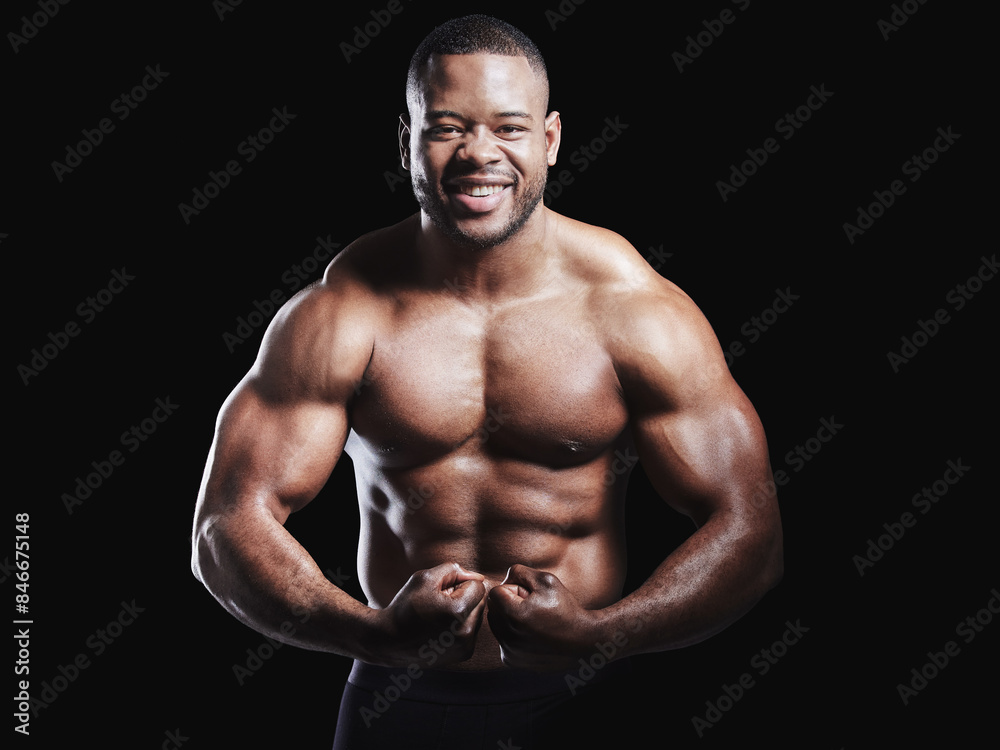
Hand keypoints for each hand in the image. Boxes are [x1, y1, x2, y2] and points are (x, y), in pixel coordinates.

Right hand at [371, 562, 486, 667]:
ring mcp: (465, 646)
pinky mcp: (464, 654)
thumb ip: (454, 570)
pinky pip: (472, 630)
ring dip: (464, 612)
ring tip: (439, 616)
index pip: (478, 586)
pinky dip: (461, 625)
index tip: (442, 591)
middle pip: (480, 602)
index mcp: (458, 612)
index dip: (460, 583)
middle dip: (464, 597)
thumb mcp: (425, 578)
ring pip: (478, 616)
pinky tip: (441, 628)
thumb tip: (477, 576)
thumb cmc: (406, 606)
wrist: (389, 641)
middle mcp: (466, 632)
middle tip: (439, 603)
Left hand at [487, 564, 601, 670]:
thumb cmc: (565, 608)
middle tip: (531, 608)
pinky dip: (512, 635)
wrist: (582, 640)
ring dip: (509, 619)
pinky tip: (531, 635)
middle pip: (493, 609)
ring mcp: (509, 651)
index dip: (512, 589)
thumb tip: (503, 579)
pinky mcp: (511, 660)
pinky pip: (502, 640)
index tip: (529, 596)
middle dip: (508, 604)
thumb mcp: (546, 580)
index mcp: (514, 614)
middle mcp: (508, 636)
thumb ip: (519, 572)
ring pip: (496, 625)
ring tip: (532, 621)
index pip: (494, 593)